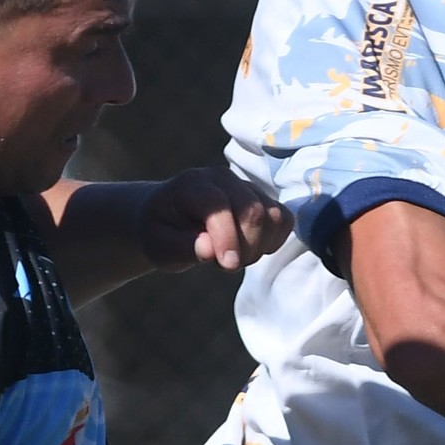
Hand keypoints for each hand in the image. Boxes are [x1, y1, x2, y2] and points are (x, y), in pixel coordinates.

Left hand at [138, 166, 291, 274]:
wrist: (168, 218)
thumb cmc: (161, 233)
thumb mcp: (159, 247)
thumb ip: (182, 247)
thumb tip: (210, 249)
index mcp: (192, 185)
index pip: (219, 205)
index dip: (227, 237)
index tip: (228, 266)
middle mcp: (221, 178)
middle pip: (253, 211)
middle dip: (244, 248)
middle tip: (223, 265)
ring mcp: (245, 185)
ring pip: (273, 216)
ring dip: (258, 246)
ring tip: (234, 256)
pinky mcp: (262, 198)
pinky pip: (284, 219)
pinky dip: (272, 240)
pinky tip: (250, 248)